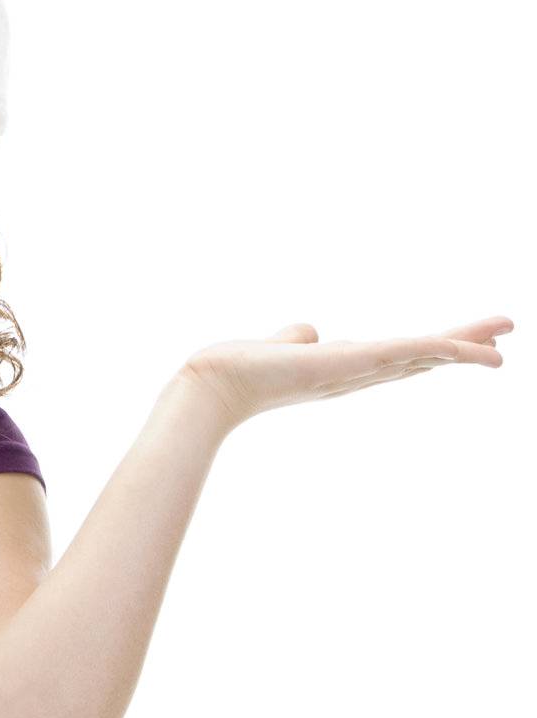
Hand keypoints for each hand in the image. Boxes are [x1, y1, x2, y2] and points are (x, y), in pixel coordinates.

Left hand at [179, 315, 512, 429]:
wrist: (213, 386)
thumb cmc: (238, 371)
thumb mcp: (279, 346)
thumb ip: (296, 337)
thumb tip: (308, 331)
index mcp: (343, 368)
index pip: (398, 357)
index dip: (431, 350)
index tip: (462, 344)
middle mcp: (356, 374)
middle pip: (420, 358)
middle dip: (462, 347)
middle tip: (503, 337)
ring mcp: (355, 370)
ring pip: (422, 354)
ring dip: (464, 346)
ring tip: (503, 335)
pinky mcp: (350, 362)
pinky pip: (405, 351)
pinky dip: (438, 348)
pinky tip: (467, 344)